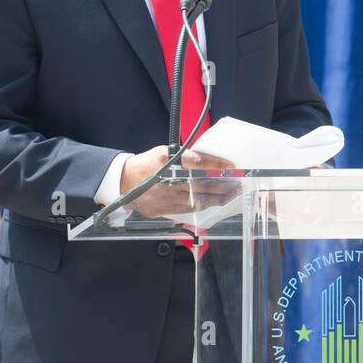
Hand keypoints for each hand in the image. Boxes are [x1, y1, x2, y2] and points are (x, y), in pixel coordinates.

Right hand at [120, 146, 237, 217]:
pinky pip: (189, 209)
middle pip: (202, 185)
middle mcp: (170, 182)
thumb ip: (183, 156)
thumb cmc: (147, 164)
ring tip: (232, 195)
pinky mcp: (166, 209)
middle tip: (238, 185)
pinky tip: (215, 203)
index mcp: (168, 163)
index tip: (231, 166)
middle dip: (223, 186)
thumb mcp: (163, 152)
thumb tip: (204, 159)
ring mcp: (168, 198)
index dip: (216, 165)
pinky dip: (204, 206)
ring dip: (217, 198)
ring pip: (198, 200)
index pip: (198, 163)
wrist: (124, 182)